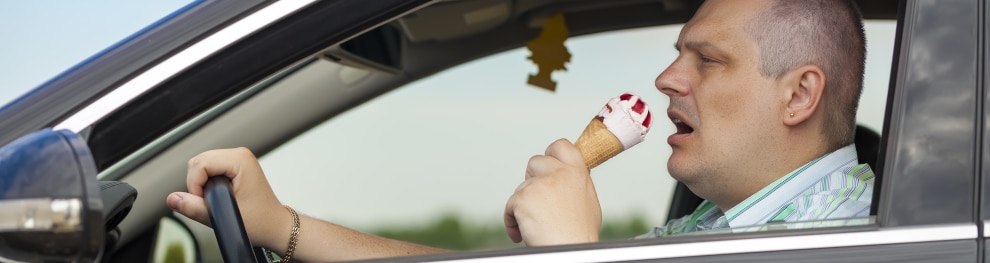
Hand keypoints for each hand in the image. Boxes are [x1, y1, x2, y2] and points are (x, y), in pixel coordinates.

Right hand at [166, 147, 288, 248]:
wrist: (274, 225)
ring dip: (201, 183)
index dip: (194, 185)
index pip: (199, 164)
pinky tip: (218, 195)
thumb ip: (195, 208)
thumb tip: (173, 199)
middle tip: (209, 202)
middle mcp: (240, 155)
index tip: (204, 202)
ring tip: (216, 200)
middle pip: (198, 161)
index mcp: (240, 161)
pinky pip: (209, 169)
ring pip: (201, 164)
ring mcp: (238, 159)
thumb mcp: (224, 218)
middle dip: (196, 184)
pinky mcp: (235, 166)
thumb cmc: (260, 221)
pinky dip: (207, 182)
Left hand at [503, 139, 601, 245]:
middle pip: (535, 162)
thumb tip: (566, 175)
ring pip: (521, 187)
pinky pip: (510, 205)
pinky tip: (523, 232)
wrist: (569, 251)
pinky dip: (513, 221)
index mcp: (577, 172)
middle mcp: (560, 173)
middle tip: (539, 201)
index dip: (551, 153)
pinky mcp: (523, 197)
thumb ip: (576, 182)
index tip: (547, 164)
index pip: (561, 146)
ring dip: (523, 204)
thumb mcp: (587, 202)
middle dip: (532, 179)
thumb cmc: (579, 235)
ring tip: (535, 224)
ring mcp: (540, 184)